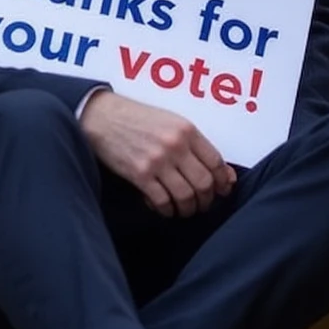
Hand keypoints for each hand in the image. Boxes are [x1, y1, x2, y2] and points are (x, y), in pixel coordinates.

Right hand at [79, 91, 235, 217]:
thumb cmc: (138, 119)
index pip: (216, 162)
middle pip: (204, 183)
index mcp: (187, 130)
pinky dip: (167, 210)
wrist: (103, 117)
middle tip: (202, 204)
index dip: (222, 182)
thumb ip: (196, 145)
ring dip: (188, 209)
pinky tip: (166, 209)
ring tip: (185, 210)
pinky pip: (162, 201)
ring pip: (185, 196)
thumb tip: (225, 174)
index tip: (222, 191)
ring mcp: (157, 161)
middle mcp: (175, 145)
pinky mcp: (139, 175)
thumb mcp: (171, 122)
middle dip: (207, 200)